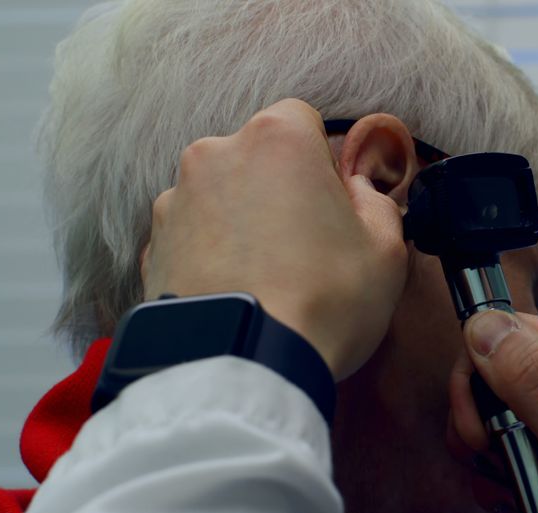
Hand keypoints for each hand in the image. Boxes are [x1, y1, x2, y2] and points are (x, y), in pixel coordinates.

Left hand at [142, 99, 407, 380]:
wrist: (241, 366)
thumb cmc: (323, 301)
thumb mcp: (387, 248)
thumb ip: (375, 201)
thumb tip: (357, 191)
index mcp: (276, 138)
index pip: (302, 121)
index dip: (322, 164)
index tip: (334, 207)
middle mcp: (215, 154)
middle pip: (256, 158)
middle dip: (279, 191)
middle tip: (306, 249)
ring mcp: (174, 201)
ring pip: (220, 197)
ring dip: (241, 223)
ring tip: (267, 280)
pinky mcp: (150, 247)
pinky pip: (192, 239)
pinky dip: (211, 258)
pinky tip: (237, 295)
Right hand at [449, 311, 537, 512]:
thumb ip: (531, 377)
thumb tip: (481, 321)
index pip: (498, 334)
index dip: (474, 383)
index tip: (479, 433)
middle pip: (502, 381)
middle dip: (486, 432)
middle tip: (507, 471)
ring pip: (518, 423)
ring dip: (508, 465)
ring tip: (535, 497)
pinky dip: (533, 482)